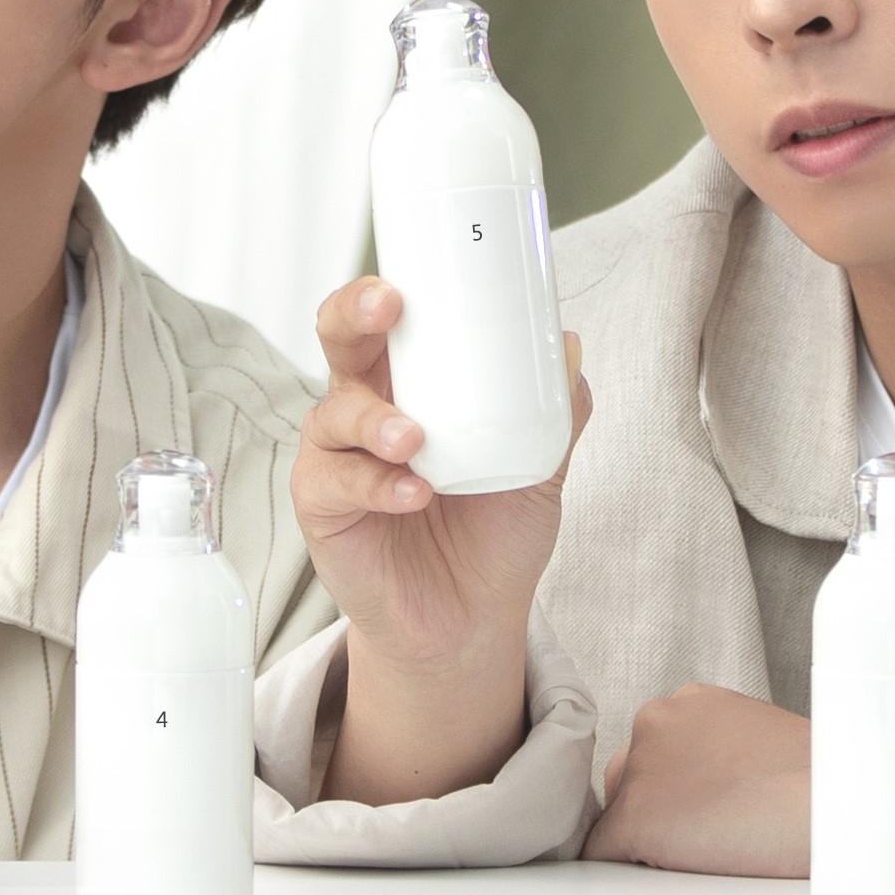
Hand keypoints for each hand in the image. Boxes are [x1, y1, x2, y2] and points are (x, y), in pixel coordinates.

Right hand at [296, 276, 587, 805]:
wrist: (472, 621)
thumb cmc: (493, 531)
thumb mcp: (537, 469)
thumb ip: (555, 416)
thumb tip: (571, 347)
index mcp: (410, 381)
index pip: (387, 317)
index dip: (389, 285)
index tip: (414, 274)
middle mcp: (364, 407)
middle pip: (338, 337)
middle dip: (355, 313)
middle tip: (389, 307)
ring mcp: (338, 457)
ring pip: (335, 412)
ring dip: (374, 419)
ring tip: (414, 438)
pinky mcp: (323, 508)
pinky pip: (338, 483)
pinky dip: (378, 485)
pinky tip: (414, 494)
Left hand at [583, 684, 810, 875]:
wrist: (840, 810)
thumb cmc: (823, 786)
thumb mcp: (763, 743)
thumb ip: (719, 753)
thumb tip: (708, 789)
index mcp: (689, 702)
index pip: (656, 750)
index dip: (679, 790)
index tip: (709, 811)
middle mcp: (655, 721)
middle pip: (628, 778)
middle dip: (657, 809)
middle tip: (708, 837)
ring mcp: (642, 768)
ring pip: (618, 815)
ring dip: (646, 839)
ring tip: (703, 856)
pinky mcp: (636, 817)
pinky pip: (603, 853)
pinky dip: (628, 870)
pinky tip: (668, 879)